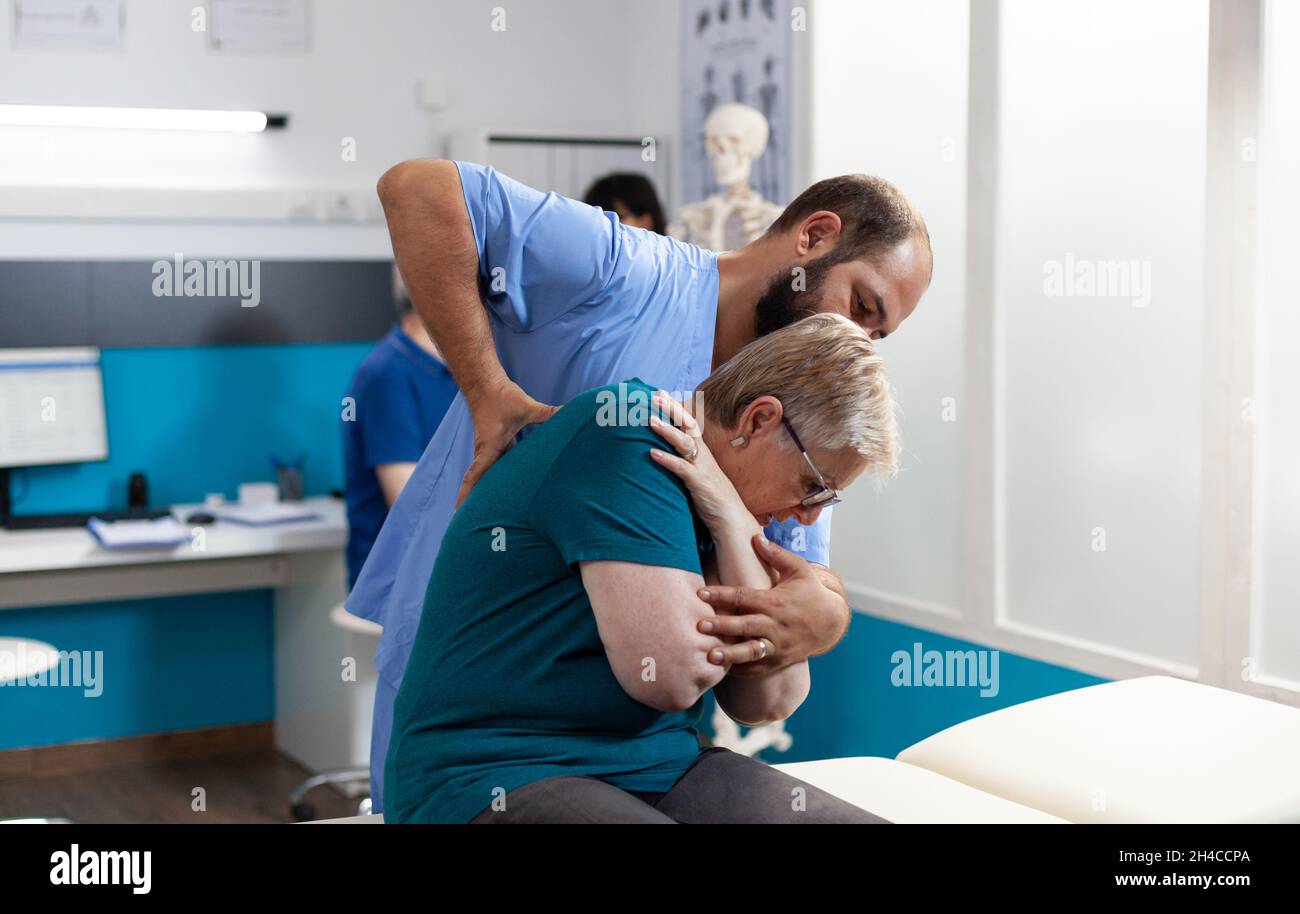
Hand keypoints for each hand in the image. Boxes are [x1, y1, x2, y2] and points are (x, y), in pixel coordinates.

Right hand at [458, 378, 558, 506]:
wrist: (485, 384)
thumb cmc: (501, 396)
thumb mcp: (526, 407)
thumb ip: (548, 414)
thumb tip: (569, 415)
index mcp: (488, 449)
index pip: (474, 477)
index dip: (467, 496)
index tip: (459, 513)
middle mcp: (485, 454)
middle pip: (477, 484)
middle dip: (473, 504)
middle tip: (472, 526)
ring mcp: (489, 452)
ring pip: (487, 478)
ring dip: (486, 493)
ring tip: (489, 516)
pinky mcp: (496, 447)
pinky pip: (495, 469)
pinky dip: (499, 480)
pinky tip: (510, 491)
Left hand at [646, 389, 748, 533]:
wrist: (731, 518)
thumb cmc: (712, 498)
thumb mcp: (698, 475)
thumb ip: (686, 463)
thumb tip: (666, 454)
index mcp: (702, 452)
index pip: (689, 423)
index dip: (675, 408)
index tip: (661, 393)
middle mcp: (702, 455)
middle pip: (688, 425)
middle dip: (672, 410)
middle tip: (655, 396)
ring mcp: (701, 467)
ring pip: (684, 443)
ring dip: (667, 431)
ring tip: (650, 420)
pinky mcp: (698, 482)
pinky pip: (681, 468)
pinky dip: (666, 459)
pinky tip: (652, 454)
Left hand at [696, 534, 849, 676]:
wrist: (832, 623)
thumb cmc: (811, 592)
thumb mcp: (799, 569)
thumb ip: (776, 554)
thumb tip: (755, 537)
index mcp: (775, 601)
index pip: (744, 597)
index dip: (722, 595)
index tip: (701, 593)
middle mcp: (775, 625)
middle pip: (744, 625)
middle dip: (722, 625)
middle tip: (699, 625)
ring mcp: (777, 645)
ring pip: (751, 651)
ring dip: (730, 654)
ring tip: (710, 656)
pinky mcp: (779, 660)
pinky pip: (758, 669)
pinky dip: (742, 671)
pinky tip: (723, 670)